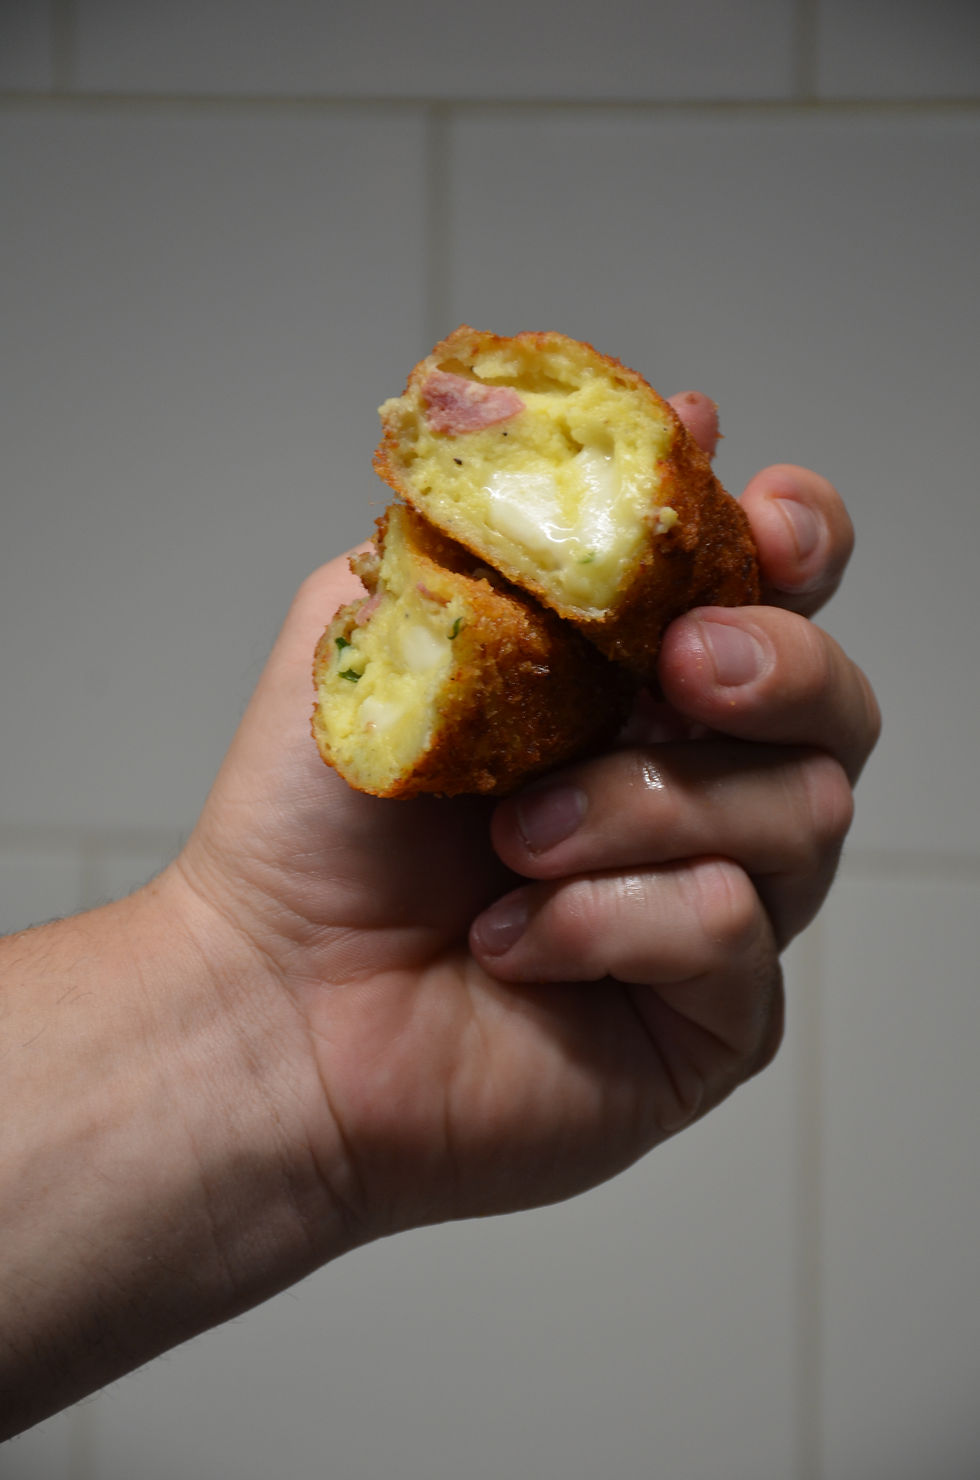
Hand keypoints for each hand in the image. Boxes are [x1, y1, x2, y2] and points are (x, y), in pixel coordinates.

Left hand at [167, 394, 878, 1248]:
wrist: (274, 999)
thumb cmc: (318, 822)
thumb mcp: (393, 617)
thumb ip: (518, 514)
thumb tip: (678, 416)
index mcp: (632, 681)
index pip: (783, 589)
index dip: (803, 541)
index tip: (766, 524)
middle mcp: (695, 782)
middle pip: (839, 699)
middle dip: (778, 665)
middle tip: (676, 670)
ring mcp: (715, 896)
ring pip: (798, 814)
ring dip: (641, 807)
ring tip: (514, 840)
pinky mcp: (714, 1010)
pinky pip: (733, 932)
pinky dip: (611, 922)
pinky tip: (512, 944)